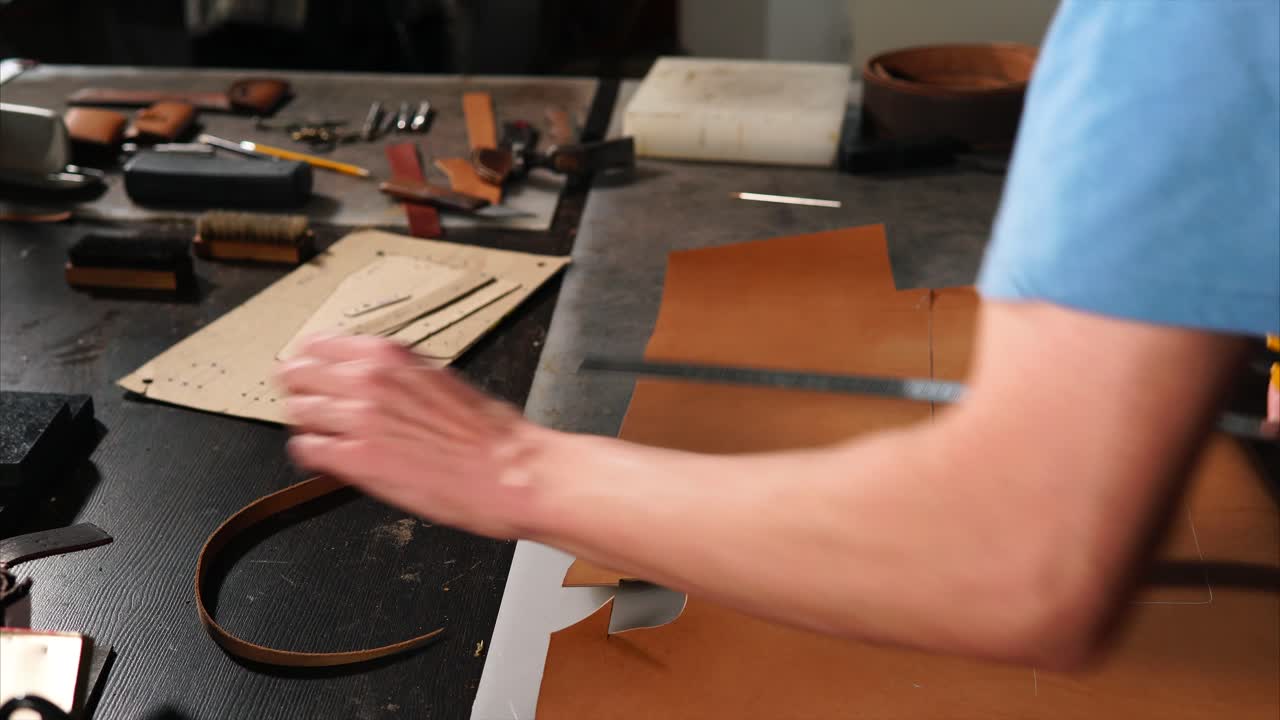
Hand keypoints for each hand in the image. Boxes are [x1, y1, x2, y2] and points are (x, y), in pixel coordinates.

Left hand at [275, 334, 554, 538]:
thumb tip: (372, 380)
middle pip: (296, 373)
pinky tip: (326, 457)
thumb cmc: (489, 432)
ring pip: (298, 411)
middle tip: (305, 403)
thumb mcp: (439, 379)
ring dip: (305, 423)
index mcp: (389, 356)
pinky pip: (307, 449)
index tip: (309, 371)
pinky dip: (312, 453)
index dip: (309, 360)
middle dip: (298, 389)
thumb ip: (398, 376)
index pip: (318, 344)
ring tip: (319, 433)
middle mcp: (368, 380)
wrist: (509, 470)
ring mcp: (358, 420)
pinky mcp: (357, 460)